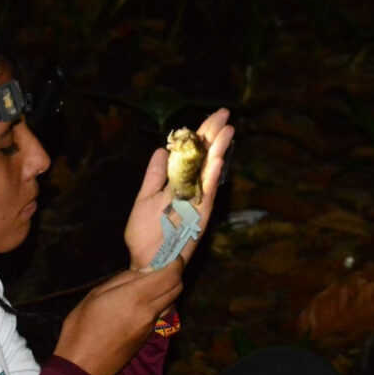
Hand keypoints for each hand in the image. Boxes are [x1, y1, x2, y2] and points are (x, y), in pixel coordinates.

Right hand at [53, 261, 183, 374]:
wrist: (82, 366)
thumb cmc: (81, 328)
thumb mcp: (96, 295)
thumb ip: (122, 280)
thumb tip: (143, 272)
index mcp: (135, 298)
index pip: (170, 276)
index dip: (175, 263)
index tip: (171, 256)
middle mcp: (148, 312)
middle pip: (177, 288)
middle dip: (174, 274)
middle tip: (161, 267)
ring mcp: (150, 327)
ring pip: (171, 302)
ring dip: (167, 290)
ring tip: (150, 284)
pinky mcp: (147, 337)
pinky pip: (161, 315)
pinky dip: (160, 304)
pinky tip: (143, 302)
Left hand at [125, 109, 234, 270]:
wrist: (149, 261)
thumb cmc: (146, 234)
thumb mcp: (145, 198)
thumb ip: (154, 176)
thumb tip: (162, 150)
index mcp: (177, 183)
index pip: (191, 154)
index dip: (198, 135)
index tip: (209, 117)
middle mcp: (190, 190)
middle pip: (204, 157)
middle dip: (213, 135)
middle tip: (224, 113)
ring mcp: (196, 201)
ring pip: (210, 170)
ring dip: (219, 150)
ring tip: (228, 129)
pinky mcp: (200, 215)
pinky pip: (208, 192)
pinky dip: (213, 175)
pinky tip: (219, 157)